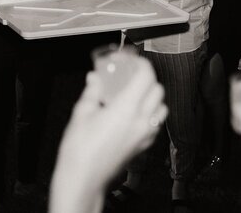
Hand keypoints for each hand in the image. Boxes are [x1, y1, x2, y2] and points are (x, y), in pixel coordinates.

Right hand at [54, 57, 166, 192]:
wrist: (83, 179)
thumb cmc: (79, 150)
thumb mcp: (81, 113)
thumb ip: (92, 92)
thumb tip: (95, 79)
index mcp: (125, 109)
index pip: (146, 76)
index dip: (141, 64)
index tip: (131, 60)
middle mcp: (140, 121)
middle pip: (157, 89)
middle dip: (146, 78)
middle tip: (129, 74)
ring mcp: (144, 135)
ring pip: (161, 107)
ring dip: (151, 96)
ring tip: (134, 93)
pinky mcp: (143, 146)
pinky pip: (155, 123)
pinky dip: (150, 113)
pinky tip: (133, 113)